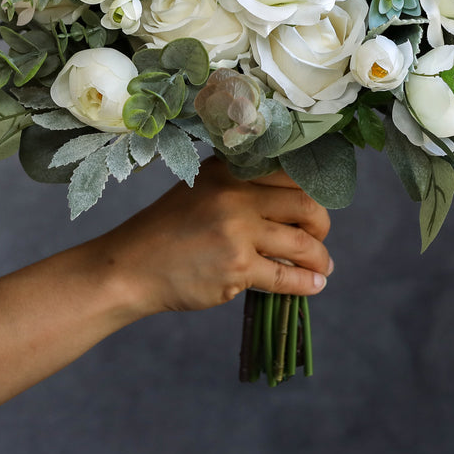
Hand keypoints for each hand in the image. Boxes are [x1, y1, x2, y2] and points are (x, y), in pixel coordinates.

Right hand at [95, 157, 333, 315]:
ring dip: (320, 257)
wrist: (130, 267)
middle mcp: (235, 194)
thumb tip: (296, 203)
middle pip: (305, 203)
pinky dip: (307, 282)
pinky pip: (286, 276)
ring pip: (302, 242)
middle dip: (321, 224)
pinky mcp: (236, 267)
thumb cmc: (167, 231)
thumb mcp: (202, 190)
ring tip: (323, 266)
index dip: (313, 190)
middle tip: (319, 236)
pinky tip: (315, 284)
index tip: (316, 205)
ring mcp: (237, 231)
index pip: (291, 172)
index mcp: (229, 169)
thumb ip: (241, 188)